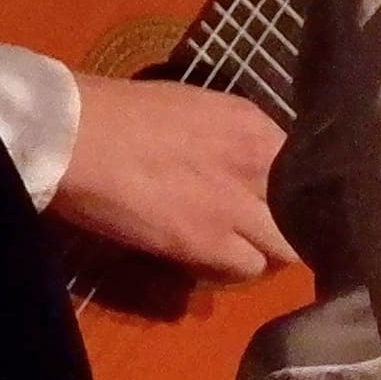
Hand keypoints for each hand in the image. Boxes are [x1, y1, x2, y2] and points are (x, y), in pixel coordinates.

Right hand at [51, 75, 296, 280]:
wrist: (77, 136)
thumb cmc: (118, 112)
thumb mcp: (194, 108)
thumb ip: (228, 137)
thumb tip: (233, 160)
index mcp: (253, 122)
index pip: (302, 167)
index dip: (287, 187)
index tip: (269, 197)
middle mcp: (260, 162)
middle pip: (302, 210)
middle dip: (286, 223)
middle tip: (257, 229)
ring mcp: (239, 205)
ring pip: (285, 248)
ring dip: (263, 251)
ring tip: (235, 250)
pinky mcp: (210, 243)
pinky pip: (247, 269)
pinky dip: (233, 271)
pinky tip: (210, 262)